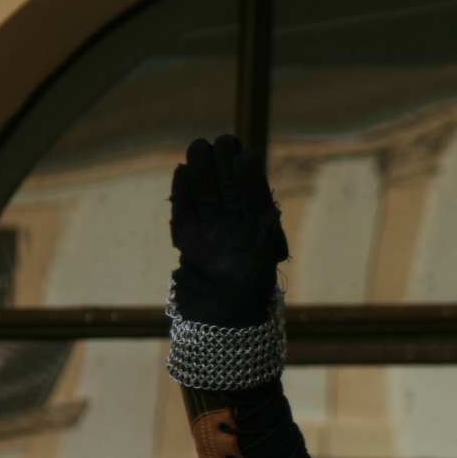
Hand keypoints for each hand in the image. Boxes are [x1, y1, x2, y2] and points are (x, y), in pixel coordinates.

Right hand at [170, 134, 288, 325]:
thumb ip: (267, 239)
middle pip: (228, 188)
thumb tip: (273, 212)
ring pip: (206, 195)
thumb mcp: (263, 265)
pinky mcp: (189, 239)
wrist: (221, 318)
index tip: (246, 155)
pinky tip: (183, 170)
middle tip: (224, 140)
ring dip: (203, 171)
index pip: (254, 195)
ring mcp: (211, 231)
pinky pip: (185, 211)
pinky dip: (183, 192)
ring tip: (200, 145)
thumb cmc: (250, 293)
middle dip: (225, 165)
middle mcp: (235, 226)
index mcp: (258, 228)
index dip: (250, 176)